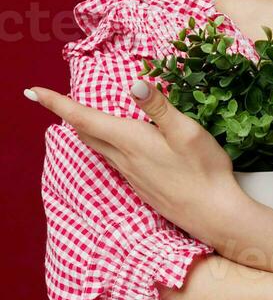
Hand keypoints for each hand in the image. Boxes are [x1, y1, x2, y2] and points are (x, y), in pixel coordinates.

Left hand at [25, 79, 236, 247]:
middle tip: (55, 99)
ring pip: (100, 148)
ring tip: (83, 115)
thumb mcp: (187, 132)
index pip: (84, 119)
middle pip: (86, 134)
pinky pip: (115, 161)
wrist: (214, 215)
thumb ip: (160, 107)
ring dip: (87, 130)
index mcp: (131, 141)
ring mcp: (132, 175)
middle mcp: (124, 159)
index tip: (32, 92)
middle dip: (69, 115)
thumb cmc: (203, 171)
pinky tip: (119, 144)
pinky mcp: (142, 186)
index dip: (57, 103)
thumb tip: (135, 84)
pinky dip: (106, 145)